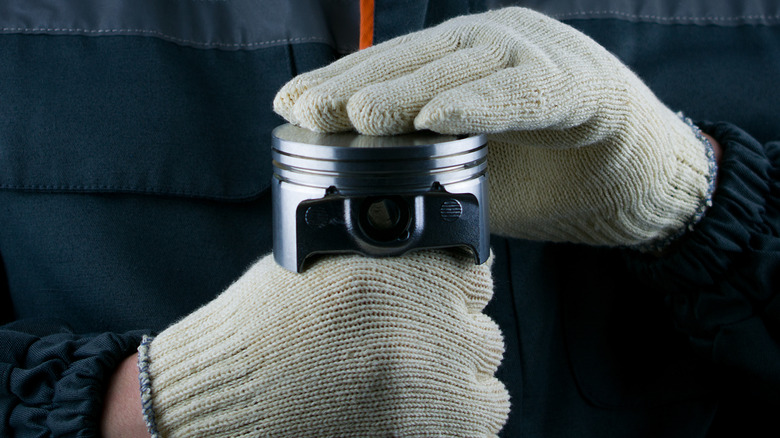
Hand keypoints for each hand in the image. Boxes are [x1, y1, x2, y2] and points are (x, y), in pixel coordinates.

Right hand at [136, 251, 507, 436]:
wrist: (223, 399)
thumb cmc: (263, 332)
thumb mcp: (324, 267)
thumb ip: (393, 267)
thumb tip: (448, 268)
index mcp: (403, 277)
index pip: (477, 276)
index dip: (456, 293)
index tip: (440, 307)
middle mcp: (427, 332)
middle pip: (484, 337)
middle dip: (455, 345)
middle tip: (416, 355)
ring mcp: (433, 395)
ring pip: (490, 395)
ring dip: (462, 392)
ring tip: (417, 393)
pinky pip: (476, 434)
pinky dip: (455, 429)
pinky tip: (417, 420)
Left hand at [274, 7, 716, 246]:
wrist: (635, 189)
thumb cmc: (545, 178)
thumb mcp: (469, 176)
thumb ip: (423, 171)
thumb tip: (357, 190)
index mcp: (469, 63)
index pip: (396, 67)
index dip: (342, 82)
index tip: (289, 105)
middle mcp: (501, 46)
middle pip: (419, 59)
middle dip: (358, 84)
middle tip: (306, 110)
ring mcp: (544, 59)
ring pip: (466, 66)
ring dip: (409, 90)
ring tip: (358, 116)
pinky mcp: (586, 89)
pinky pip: (526, 94)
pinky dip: (483, 105)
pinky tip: (439, 120)